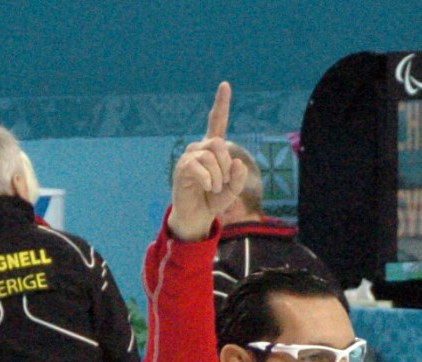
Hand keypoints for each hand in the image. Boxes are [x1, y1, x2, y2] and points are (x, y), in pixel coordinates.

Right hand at [168, 81, 246, 241]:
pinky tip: (208, 187)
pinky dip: (209, 179)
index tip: (225, 85)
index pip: (216, 122)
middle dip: (226, 164)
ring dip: (218, 176)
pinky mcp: (182, 168)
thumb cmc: (213, 200)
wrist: (197, 216)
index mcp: (212, 149)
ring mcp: (189, 157)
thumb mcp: (232, 190)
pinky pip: (199, 167)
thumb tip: (237, 162)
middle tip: (224, 182)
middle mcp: (199, 148)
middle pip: (218, 143)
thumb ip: (238, 177)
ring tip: (216, 188)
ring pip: (210, 155)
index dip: (221, 104)